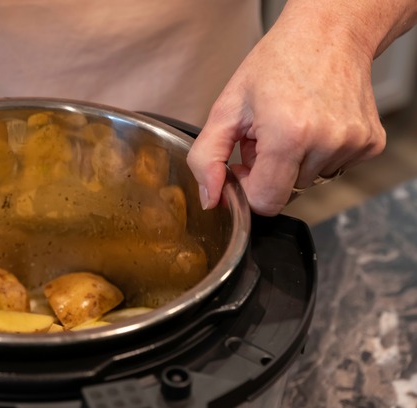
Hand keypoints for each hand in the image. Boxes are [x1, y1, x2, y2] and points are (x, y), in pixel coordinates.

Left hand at [187, 5, 385, 215]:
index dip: (247, 190)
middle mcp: (327, 142)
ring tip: (289, 124)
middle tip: (265, 135)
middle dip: (269, 171)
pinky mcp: (371, 143)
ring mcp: (354, 143)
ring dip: (294, 162)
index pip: (266, 202)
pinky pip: (334, 169)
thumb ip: (207, 157)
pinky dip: (319, 154)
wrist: (328, 34)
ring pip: (310, 181)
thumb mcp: (226, 107)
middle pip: (287, 192)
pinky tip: (314, 124)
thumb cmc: (277, 64)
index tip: (243, 165)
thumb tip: (210, 199)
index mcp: (289, 135)